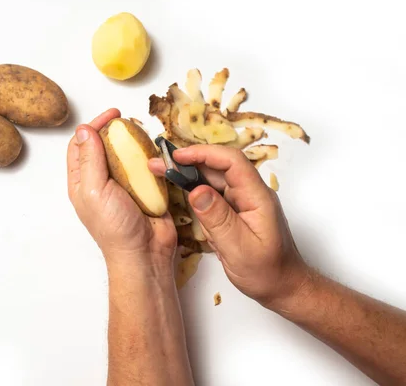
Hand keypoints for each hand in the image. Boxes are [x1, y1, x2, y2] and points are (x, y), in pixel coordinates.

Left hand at [67, 109, 176, 270]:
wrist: (145, 253)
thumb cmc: (115, 227)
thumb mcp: (95, 189)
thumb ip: (90, 158)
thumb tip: (84, 130)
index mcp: (82, 181)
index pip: (81, 144)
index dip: (94, 126)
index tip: (112, 115)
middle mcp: (101, 181)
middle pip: (105, 146)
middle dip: (116, 131)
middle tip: (130, 121)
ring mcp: (124, 185)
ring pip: (127, 154)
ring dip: (135, 142)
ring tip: (144, 135)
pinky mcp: (145, 189)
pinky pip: (147, 167)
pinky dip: (151, 157)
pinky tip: (156, 152)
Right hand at [149, 145, 308, 306]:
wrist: (283, 287)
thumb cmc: (267, 272)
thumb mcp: (238, 248)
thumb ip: (217, 219)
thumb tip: (195, 191)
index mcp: (257, 197)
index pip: (231, 162)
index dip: (203, 154)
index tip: (177, 157)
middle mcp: (250, 194)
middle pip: (219, 167)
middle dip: (188, 162)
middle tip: (158, 164)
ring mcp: (243, 202)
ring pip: (214, 180)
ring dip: (188, 175)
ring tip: (162, 173)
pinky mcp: (235, 211)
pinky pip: (213, 195)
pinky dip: (195, 191)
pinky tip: (179, 190)